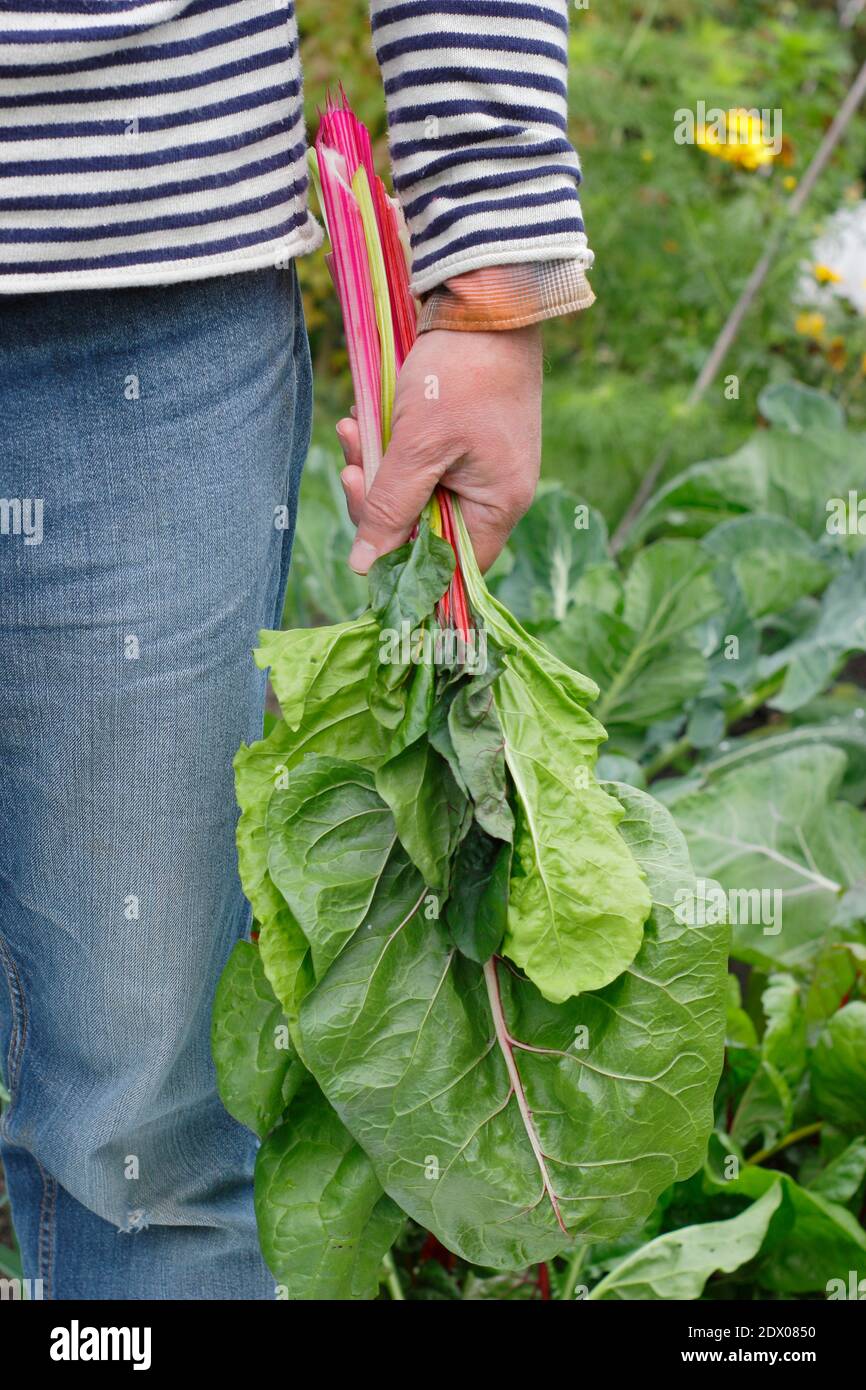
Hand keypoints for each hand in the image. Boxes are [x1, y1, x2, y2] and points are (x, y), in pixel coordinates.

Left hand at [336, 325, 541, 573]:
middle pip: (424, 527)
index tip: (366, 543)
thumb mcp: (417, 446)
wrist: (484, 300)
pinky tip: (362, 418)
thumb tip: (365, 567)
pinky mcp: (460, 437)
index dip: (406, 562)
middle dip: (378, 500)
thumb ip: (390, 508)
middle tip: (349, 470)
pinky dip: (386, 444)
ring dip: (374, 466)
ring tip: (350, 430)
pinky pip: (415, 459)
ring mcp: (478, 463)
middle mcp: (493, 492)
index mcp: (498, 505)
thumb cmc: (459, 374)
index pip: (451, 564)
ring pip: (413, 490)